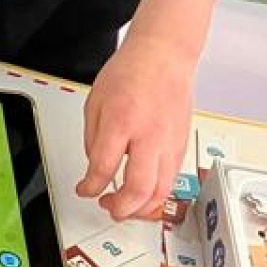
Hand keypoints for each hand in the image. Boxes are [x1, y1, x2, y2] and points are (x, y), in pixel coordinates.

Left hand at [77, 32, 197, 220]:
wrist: (163, 58)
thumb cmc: (130, 73)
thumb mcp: (95, 103)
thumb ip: (94, 139)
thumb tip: (96, 168)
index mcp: (121, 122)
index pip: (104, 167)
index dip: (91, 187)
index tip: (84, 190)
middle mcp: (150, 136)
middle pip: (139, 188)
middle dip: (121, 207)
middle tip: (108, 208)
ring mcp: (170, 142)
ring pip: (162, 190)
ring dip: (142, 208)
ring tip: (125, 208)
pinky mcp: (182, 145)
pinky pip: (171, 179)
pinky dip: (157, 194)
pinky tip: (144, 195)